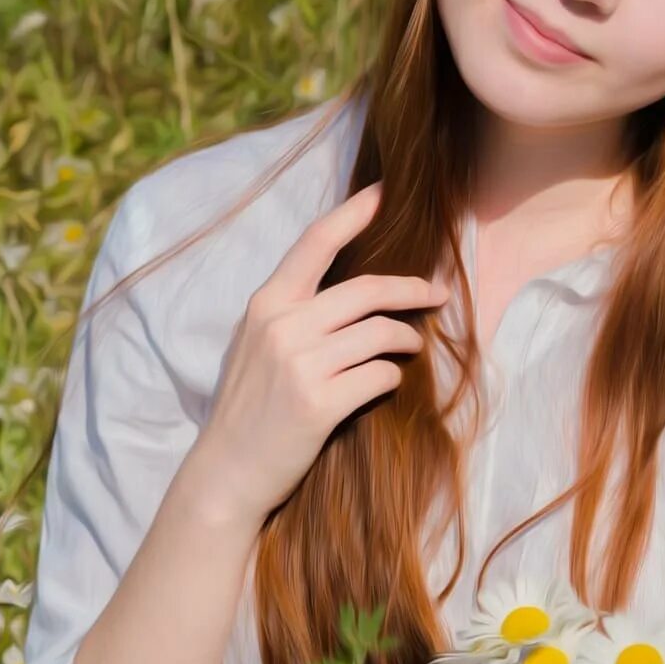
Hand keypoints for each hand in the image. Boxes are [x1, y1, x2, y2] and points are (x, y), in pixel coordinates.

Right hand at [189, 179, 450, 528]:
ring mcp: (300, 364)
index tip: (384, 192)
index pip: (315, 243)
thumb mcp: (255, 345)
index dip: (354, 212)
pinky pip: (379, 376)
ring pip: (380, 333)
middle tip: (437, 293)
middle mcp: (282, 325)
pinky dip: (391, 377)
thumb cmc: (247, 407)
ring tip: (412, 344)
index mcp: (266, 304)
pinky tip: (386, 381)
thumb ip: (292, 313)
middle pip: (367, 290)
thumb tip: (347, 291)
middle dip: (412, 289)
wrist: (227, 471)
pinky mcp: (319, 402)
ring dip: (406, 338)